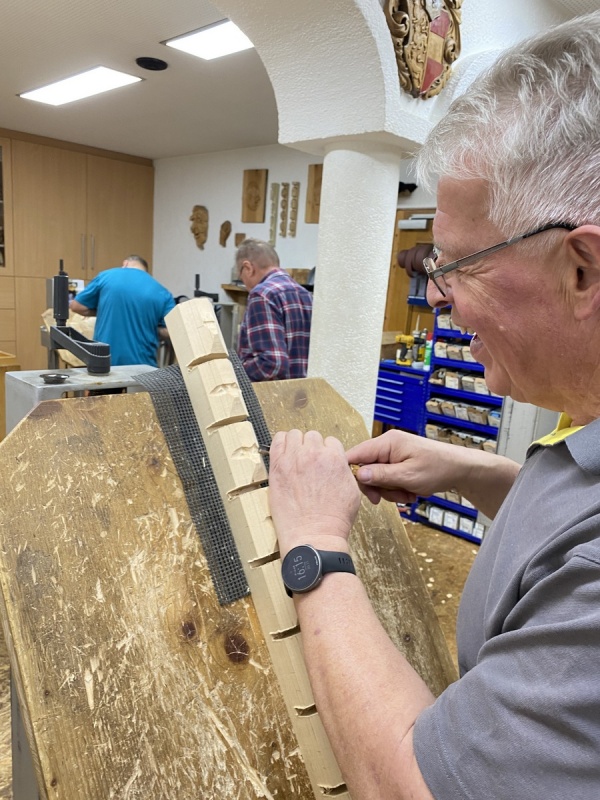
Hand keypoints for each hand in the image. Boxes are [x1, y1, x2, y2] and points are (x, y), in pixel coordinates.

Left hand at [268, 430, 361, 557]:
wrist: (314, 535)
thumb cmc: (333, 520)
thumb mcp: (352, 492)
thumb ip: (344, 471)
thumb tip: (338, 466)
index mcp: (334, 458)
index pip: (331, 442)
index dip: (327, 452)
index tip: (323, 462)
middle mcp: (314, 454)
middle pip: (312, 436)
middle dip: (312, 447)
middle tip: (310, 462)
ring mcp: (293, 459)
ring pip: (294, 435)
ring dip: (296, 444)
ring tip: (296, 457)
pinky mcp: (277, 467)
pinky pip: (277, 442)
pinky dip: (280, 443)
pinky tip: (283, 453)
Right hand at [346, 429, 471, 505]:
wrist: (460, 468)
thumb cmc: (439, 468)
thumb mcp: (408, 476)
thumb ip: (381, 475)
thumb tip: (357, 474)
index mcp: (388, 442)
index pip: (356, 454)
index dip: (352, 473)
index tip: (360, 490)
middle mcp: (388, 445)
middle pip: (366, 468)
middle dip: (378, 487)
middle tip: (390, 498)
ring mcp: (393, 453)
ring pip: (377, 477)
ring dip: (390, 490)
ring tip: (407, 494)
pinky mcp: (398, 462)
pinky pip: (388, 477)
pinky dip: (397, 488)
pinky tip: (410, 492)